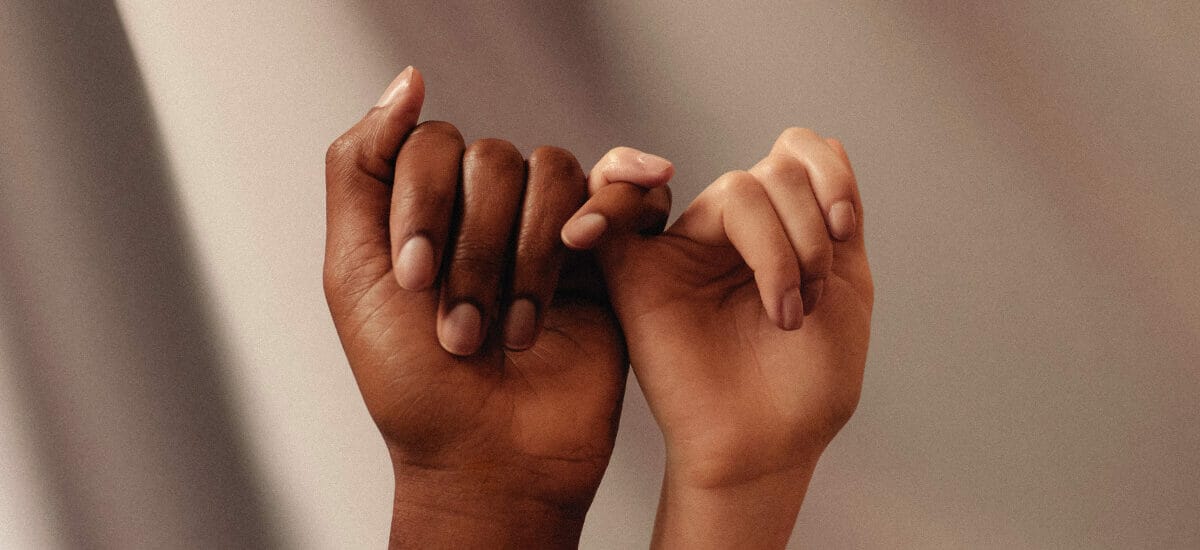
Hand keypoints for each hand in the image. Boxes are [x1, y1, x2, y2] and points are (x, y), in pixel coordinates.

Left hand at [323, 67, 667, 547]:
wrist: (489, 462)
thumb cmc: (414, 387)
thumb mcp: (353, 274)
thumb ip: (360, 168)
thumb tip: (408, 81)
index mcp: (428, 209)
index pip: (433, 145)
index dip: (425, 205)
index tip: (413, 281)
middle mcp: (490, 211)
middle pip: (495, 161)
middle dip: (475, 252)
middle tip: (463, 331)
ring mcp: (551, 231)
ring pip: (554, 173)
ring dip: (529, 258)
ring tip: (514, 332)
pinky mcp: (608, 258)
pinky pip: (623, 192)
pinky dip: (611, 205)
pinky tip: (589, 243)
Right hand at [566, 130, 872, 547]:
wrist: (769, 446)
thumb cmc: (809, 381)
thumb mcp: (848, 284)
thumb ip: (834, 212)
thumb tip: (822, 140)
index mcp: (781, 226)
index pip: (795, 152)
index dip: (829, 175)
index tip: (846, 229)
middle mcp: (731, 230)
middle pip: (772, 173)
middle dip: (809, 232)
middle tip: (813, 298)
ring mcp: (684, 248)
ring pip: (734, 192)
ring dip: (779, 248)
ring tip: (786, 312)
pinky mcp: (637, 275)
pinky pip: (614, 213)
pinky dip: (616, 191)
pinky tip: (640, 190)